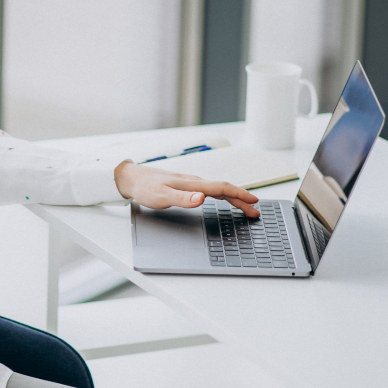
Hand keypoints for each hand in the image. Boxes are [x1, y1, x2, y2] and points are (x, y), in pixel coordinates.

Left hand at [114, 161, 259, 216]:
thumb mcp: (162, 197)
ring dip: (233, 198)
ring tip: (245, 207)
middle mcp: (194, 182)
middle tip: (256, 210)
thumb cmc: (145, 187)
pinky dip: (222, 195)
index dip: (240, 195)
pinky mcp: (186, 186)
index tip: (254, 202)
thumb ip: (182, 199)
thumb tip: (202, 198)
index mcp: (192, 184)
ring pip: (218, 189)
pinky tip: (222, 199)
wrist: (132, 178)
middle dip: (242, 199)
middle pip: (224, 189)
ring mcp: (191, 183)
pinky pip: (210, 190)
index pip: (222, 188)